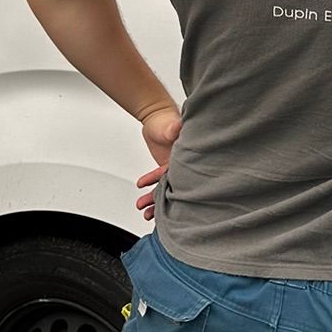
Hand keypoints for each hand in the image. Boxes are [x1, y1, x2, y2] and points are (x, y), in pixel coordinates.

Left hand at [135, 103, 181, 221]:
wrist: (155, 117)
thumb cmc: (166, 119)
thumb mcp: (170, 124)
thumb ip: (173, 128)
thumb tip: (177, 127)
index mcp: (189, 157)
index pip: (185, 176)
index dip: (178, 190)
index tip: (171, 202)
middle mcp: (183, 165)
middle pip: (177, 188)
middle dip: (167, 203)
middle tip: (153, 214)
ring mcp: (175, 169)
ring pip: (167, 189)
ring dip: (156, 202)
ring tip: (145, 213)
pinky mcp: (165, 170)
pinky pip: (160, 185)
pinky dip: (152, 193)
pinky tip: (143, 202)